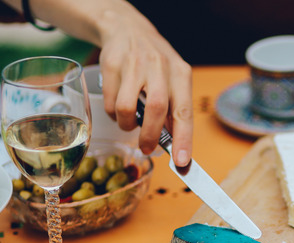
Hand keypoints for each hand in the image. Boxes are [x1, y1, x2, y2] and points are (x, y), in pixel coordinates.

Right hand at [94, 3, 192, 165]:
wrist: (128, 29)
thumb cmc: (155, 65)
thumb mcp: (173, 80)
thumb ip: (175, 109)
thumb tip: (175, 145)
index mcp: (181, 74)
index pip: (184, 111)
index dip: (183, 139)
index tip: (181, 162)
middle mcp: (159, 68)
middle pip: (156, 110)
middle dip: (150, 136)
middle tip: (146, 148)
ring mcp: (134, 65)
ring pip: (126, 108)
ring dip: (127, 124)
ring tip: (130, 122)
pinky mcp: (112, 65)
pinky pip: (109, 102)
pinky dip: (113, 113)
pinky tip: (118, 106)